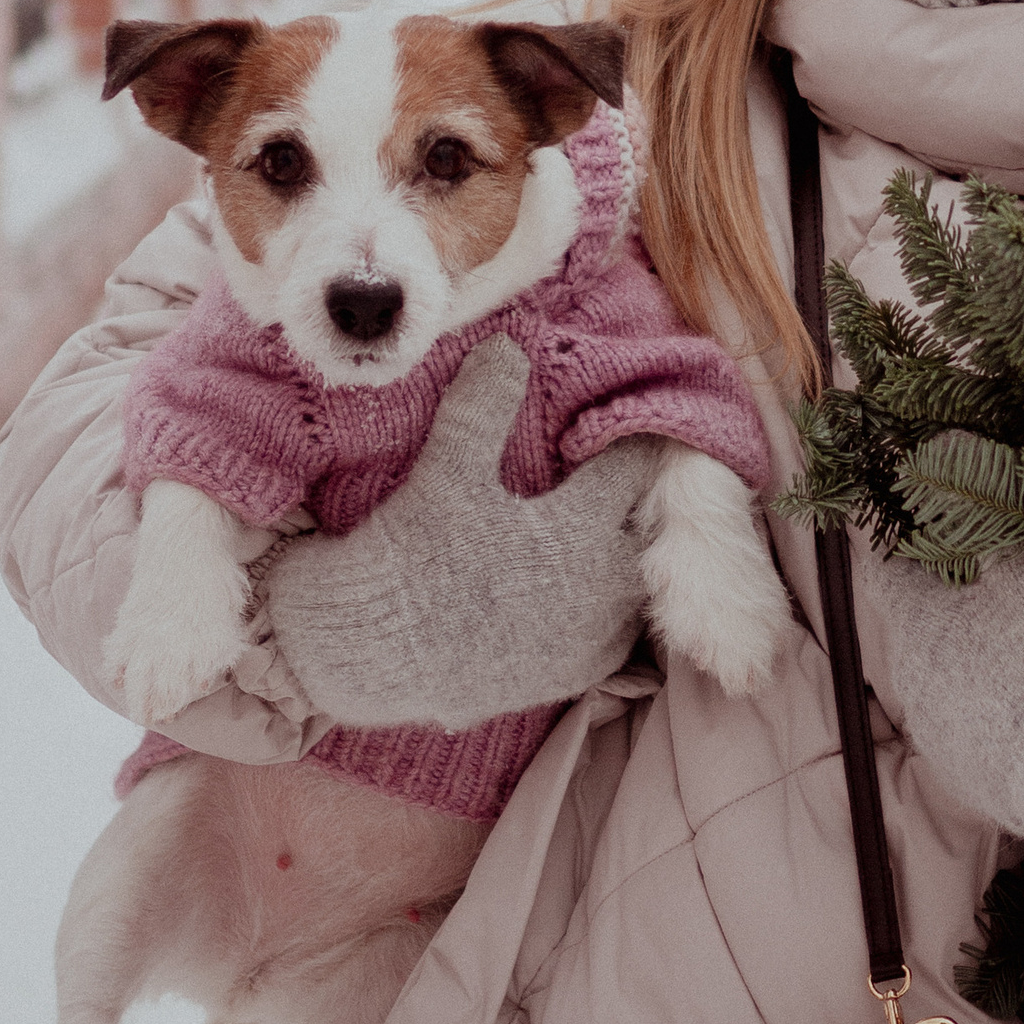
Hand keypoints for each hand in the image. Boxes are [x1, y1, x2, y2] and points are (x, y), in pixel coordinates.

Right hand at [263, 337, 663, 730]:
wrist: (374, 650)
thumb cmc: (413, 555)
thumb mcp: (448, 472)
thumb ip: (483, 407)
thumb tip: (506, 345)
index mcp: (583, 527)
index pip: (633, 469)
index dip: (632, 442)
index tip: (630, 426)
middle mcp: (600, 586)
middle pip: (648, 534)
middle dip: (639, 508)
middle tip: (622, 485)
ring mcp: (588, 639)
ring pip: (636, 592)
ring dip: (626, 564)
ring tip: (606, 541)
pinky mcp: (567, 677)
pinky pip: (612, 644)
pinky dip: (606, 617)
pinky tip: (583, 602)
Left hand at [865, 539, 1023, 861]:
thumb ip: (986, 543)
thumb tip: (960, 516)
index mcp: (915, 620)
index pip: (885, 573)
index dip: (898, 550)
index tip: (913, 536)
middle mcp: (908, 676)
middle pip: (915, 628)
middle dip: (941, 610)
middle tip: (984, 595)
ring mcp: (931, 727)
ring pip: (938, 679)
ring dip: (964, 662)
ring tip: (1015, 655)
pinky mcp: (957, 769)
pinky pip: (963, 724)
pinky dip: (983, 709)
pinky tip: (1023, 705)